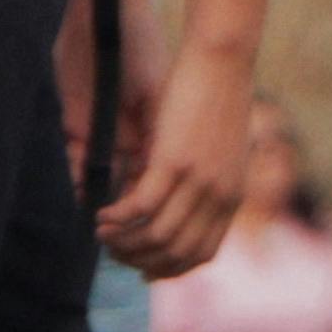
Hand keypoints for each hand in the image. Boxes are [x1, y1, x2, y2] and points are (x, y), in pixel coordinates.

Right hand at [99, 40, 247, 274]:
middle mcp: (217, 197)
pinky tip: (100, 213)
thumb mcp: (222, 148)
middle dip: (139, 260)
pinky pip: (140, 206)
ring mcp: (197, 182)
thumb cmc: (218, 96)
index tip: (144, 270)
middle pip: (174, 251)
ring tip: (101, 233)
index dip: (168, 269)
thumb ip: (211, 178)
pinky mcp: (173, 162)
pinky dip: (117, 217)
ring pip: (155, 234)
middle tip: (113, 251)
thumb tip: (190, 196)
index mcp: (231, 197)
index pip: (201, 254)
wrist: (223, 62)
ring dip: (123, 241)